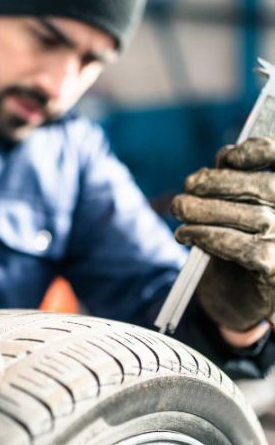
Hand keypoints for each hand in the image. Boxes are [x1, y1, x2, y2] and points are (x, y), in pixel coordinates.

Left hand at [172, 137, 274, 330]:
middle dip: (219, 183)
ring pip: (253, 218)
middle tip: (187, 186)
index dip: (259, 151)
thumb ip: (235, 180)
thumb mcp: (236, 205)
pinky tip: (184, 235)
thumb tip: (223, 161)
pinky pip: (241, 248)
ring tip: (179, 208)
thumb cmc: (238, 238)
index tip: (226, 157)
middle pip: (267, 188)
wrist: (237, 293)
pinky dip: (207, 237)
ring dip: (205, 210)